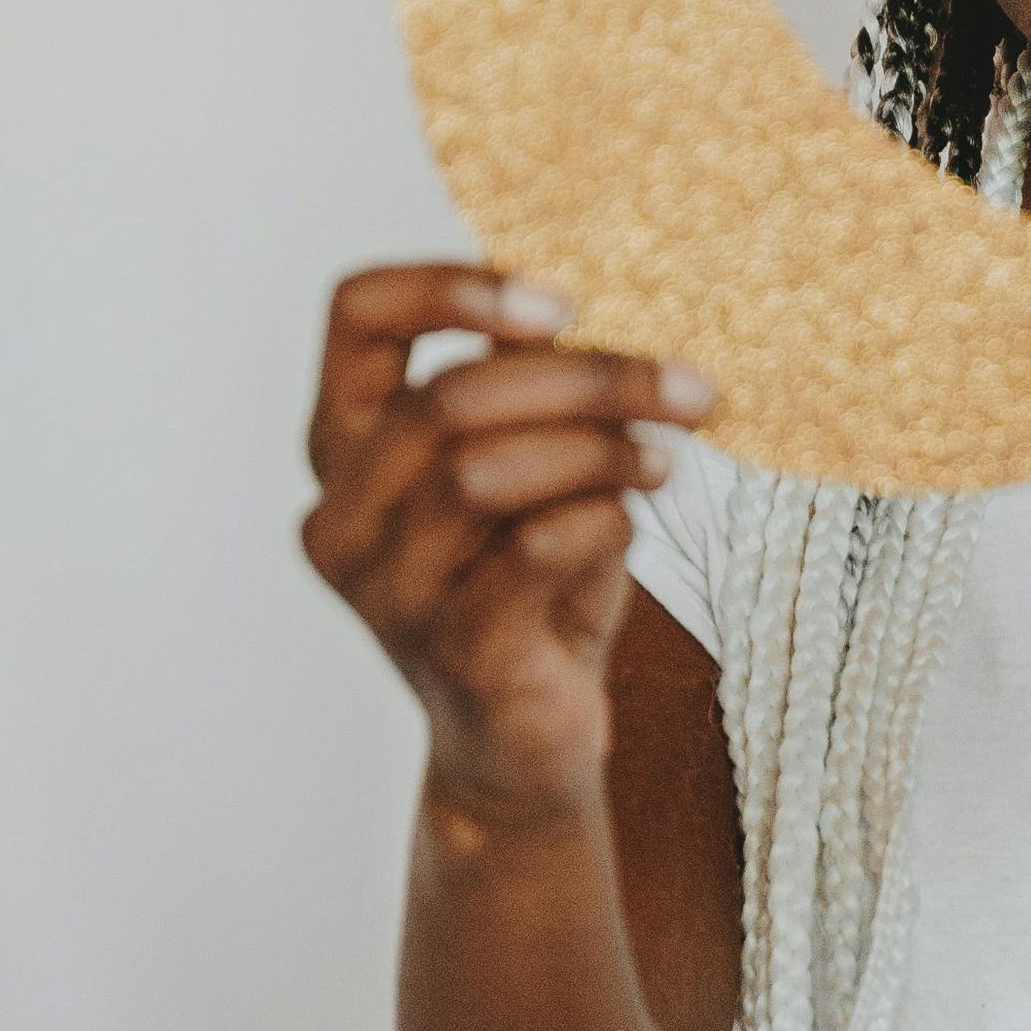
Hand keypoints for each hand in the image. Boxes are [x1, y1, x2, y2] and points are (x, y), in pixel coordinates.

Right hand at [300, 264, 713, 821]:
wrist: (525, 745)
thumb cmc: (530, 588)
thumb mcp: (528, 472)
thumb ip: (531, 399)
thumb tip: (592, 330)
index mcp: (344, 447)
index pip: (357, 315)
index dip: (452, 286)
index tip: (561, 306)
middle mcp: (342, 516)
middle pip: (447, 397)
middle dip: (586, 380)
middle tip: (688, 390)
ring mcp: (386, 591)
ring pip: (480, 472)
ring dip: (597, 451)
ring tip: (666, 459)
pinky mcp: (451, 650)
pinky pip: (530, 550)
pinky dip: (601, 521)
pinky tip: (631, 522)